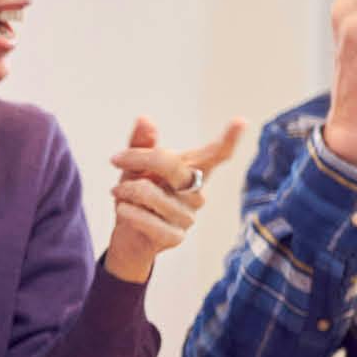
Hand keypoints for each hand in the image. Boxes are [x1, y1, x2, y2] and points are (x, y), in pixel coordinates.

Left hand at [101, 116, 248, 282]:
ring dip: (126, 190)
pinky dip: (129, 212)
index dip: (228, 139)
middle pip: (172, 166)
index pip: (216, 154)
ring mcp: (188, 216)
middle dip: (139, 159)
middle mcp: (196, 192)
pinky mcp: (176, 237)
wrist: (128, 237)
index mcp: (192, 171)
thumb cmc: (136, 196)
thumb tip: (145, 119)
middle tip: (116, 159)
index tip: (241, 121)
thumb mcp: (134, 167)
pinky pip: (149, 220)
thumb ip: (141, 143)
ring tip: (118, 192)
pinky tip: (123, 209)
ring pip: (151, 193)